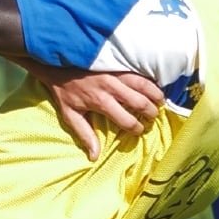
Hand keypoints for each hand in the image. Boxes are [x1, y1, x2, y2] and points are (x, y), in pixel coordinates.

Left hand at [26, 64, 163, 160]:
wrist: (57, 63)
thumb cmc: (64, 91)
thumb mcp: (69, 115)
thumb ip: (84, 135)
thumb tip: (94, 156)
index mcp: (102, 102)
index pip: (127, 120)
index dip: (137, 129)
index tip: (139, 131)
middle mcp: (112, 88)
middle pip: (141, 103)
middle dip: (151, 113)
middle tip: (152, 117)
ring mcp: (117, 74)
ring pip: (144, 85)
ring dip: (156, 94)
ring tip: (160, 102)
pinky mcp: (118, 64)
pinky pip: (139, 71)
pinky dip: (150, 79)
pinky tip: (154, 84)